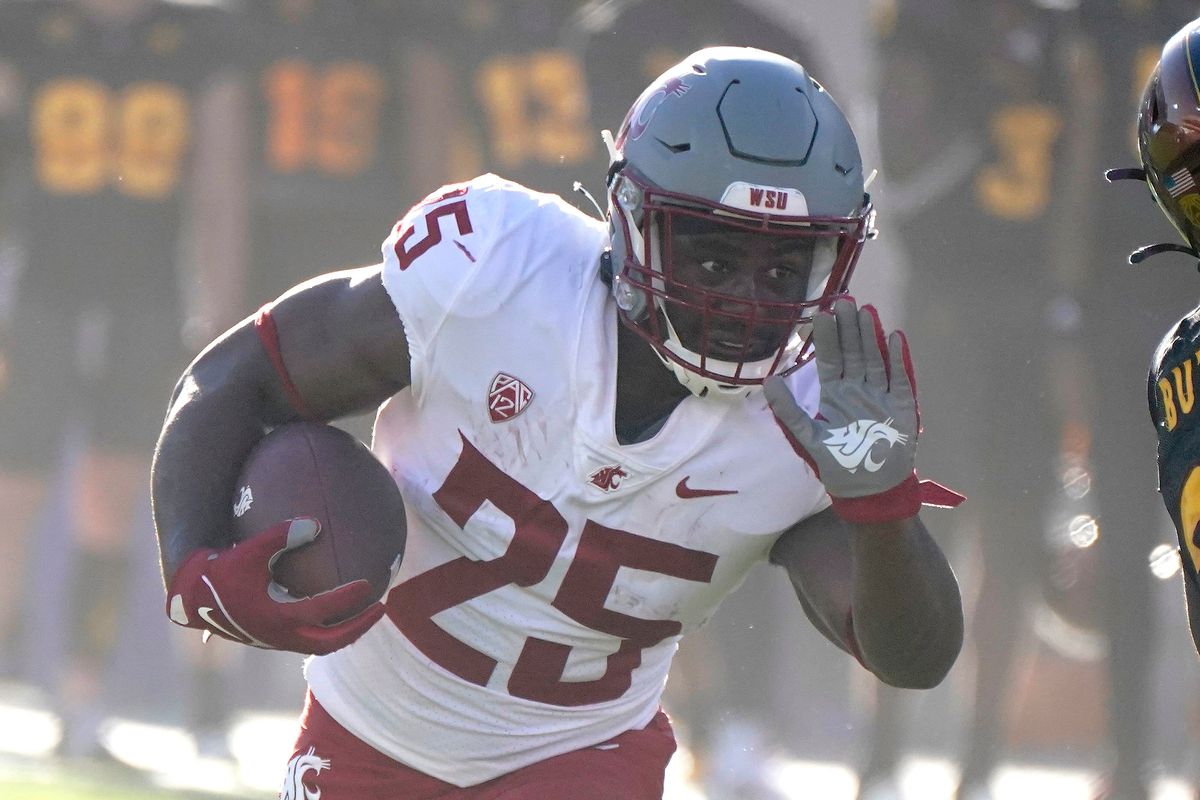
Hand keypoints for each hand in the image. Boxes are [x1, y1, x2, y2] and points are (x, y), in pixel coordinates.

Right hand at [166, 518, 384, 654]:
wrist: (187, 598)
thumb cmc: (219, 570)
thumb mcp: (248, 549)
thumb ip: (280, 536)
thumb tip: (315, 524)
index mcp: (276, 619)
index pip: (322, 613)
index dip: (348, 599)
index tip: (369, 584)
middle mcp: (278, 637)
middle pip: (329, 643)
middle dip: (358, 628)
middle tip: (380, 608)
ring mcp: (275, 641)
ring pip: (318, 644)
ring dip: (344, 631)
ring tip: (366, 612)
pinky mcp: (270, 637)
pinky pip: (306, 635)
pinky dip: (325, 625)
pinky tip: (336, 605)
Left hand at [766, 298, 960, 521]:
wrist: (870, 488)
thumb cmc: (838, 465)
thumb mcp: (808, 437)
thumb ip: (788, 410)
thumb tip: (768, 381)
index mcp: (834, 394)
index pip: (829, 360)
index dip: (826, 338)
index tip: (822, 313)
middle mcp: (857, 389)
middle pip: (852, 352)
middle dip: (849, 328)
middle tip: (846, 301)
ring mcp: (880, 395)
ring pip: (874, 358)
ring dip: (870, 336)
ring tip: (866, 311)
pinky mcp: (901, 404)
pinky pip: (899, 377)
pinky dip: (897, 359)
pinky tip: (893, 337)